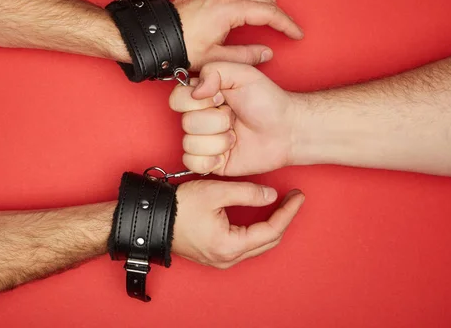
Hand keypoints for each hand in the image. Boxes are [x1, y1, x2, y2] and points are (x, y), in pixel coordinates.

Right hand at [169, 62, 297, 175]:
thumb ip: (214, 70)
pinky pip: (193, 163)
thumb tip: (195, 91)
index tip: (221, 98)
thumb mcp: (243, 74)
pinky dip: (210, 159)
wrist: (287, 130)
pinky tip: (226, 154)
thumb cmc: (268, 101)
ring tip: (235, 136)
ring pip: (189, 144)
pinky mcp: (210, 161)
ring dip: (218, 141)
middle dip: (216, 121)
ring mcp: (204, 141)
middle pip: (186, 123)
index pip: (177, 99)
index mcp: (202, 96)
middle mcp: (200, 118)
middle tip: (234, 118)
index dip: (198, 101)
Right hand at [172, 180, 304, 268]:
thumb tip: (271, 195)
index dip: (288, 212)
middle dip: (283, 219)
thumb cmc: (179, 206)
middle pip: (268, 241)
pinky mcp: (215, 254)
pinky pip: (245, 245)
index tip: (298, 196)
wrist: (153, 218)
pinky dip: (256, 231)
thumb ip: (247, 193)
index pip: (272, 231)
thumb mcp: (216, 192)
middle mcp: (228, 258)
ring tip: (280, 205)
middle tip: (292, 199)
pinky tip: (260, 215)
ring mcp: (221, 259)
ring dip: (271, 226)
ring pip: (257, 245)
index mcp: (231, 246)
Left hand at [173, 0, 303, 70]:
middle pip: (260, 1)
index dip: (286, 25)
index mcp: (227, 9)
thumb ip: (245, 56)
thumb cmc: (178, 49)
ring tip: (272, 26)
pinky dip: (245, 6)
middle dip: (277, 16)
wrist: (150, 37)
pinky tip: (246, 19)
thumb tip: (266, 53)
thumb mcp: (215, 59)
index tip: (297, 34)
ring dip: (261, 11)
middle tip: (288, 31)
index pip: (268, 13)